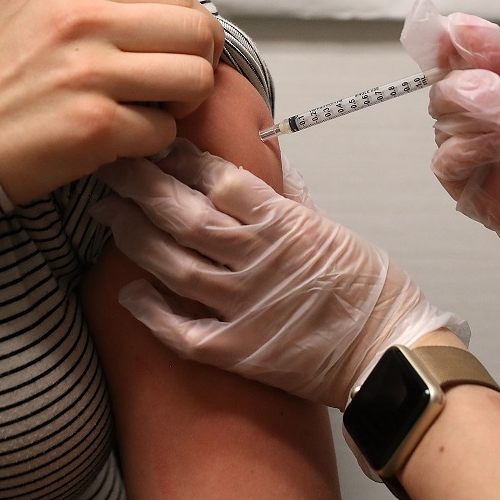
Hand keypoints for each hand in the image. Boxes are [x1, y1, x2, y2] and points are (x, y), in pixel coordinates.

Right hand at [0, 0, 223, 203]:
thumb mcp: (20, 5)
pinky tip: (121, 140)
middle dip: (201, 64)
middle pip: (197, 34)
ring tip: (153, 110)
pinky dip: (149, 142)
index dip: (192, 29)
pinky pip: (163, 131)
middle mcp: (86, 23)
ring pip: (193, 82)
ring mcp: (92, 76)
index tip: (178, 52)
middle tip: (177, 85)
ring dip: (183, 104)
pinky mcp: (95, 128)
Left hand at [91, 140, 465, 408]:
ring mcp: (245, 307)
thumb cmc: (370, 290)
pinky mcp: (239, 350)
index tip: (158, 145)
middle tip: (111, 170)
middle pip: (186, 216)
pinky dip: (152, 312)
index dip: (182, 159)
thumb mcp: (334, 228)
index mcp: (285, 224)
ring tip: (110, 216)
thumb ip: (291, 199)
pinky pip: (183, 331)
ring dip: (136, 238)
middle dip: (141, 187)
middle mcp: (259, 260)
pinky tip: (128, 292)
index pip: (221, 179)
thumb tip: (266, 166)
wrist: (390, 353)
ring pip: (175, 264)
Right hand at [428, 13, 499, 342]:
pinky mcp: (479, 193)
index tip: (446, 38)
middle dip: (465, 85)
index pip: (458, 60)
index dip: (445, 46)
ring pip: (442, 124)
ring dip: (477, 116)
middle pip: (443, 90)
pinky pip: (446, 163)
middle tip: (498, 90)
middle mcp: (489, 120)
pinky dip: (467, 147)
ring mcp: (482, 157)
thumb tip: (461, 27)